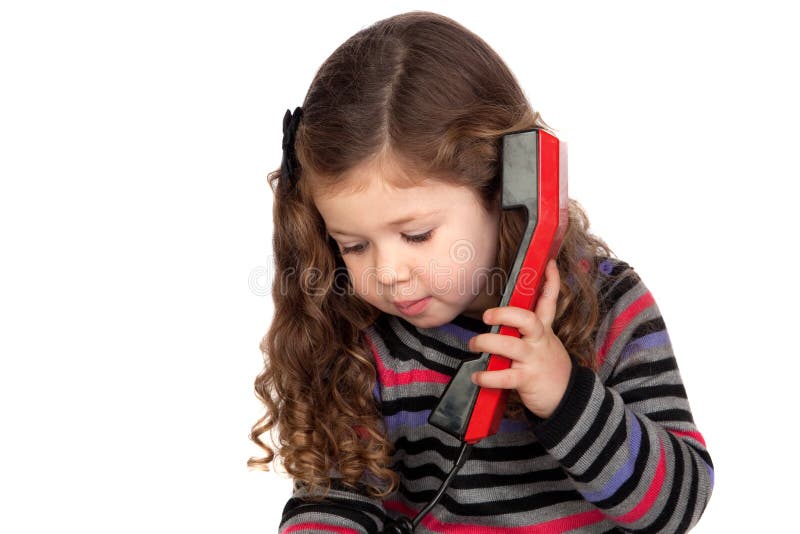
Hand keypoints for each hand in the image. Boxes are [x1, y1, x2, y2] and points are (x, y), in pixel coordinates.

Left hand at [468, 259, 571, 418]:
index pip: (549, 302)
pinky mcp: (528, 379)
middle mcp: (540, 342)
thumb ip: (525, 332)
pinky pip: (505, 377)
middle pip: (527, 319)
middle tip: (487, 315)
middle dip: (506, 313)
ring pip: (511, 346)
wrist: (568, 399)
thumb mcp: (544, 345)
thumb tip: (500, 320)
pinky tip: (477, 376)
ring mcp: (534, 360)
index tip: (548, 264)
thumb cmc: (548, 368)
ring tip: (474, 344)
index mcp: (543, 332)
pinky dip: (488, 377)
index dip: (551, 283)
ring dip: (488, 343)